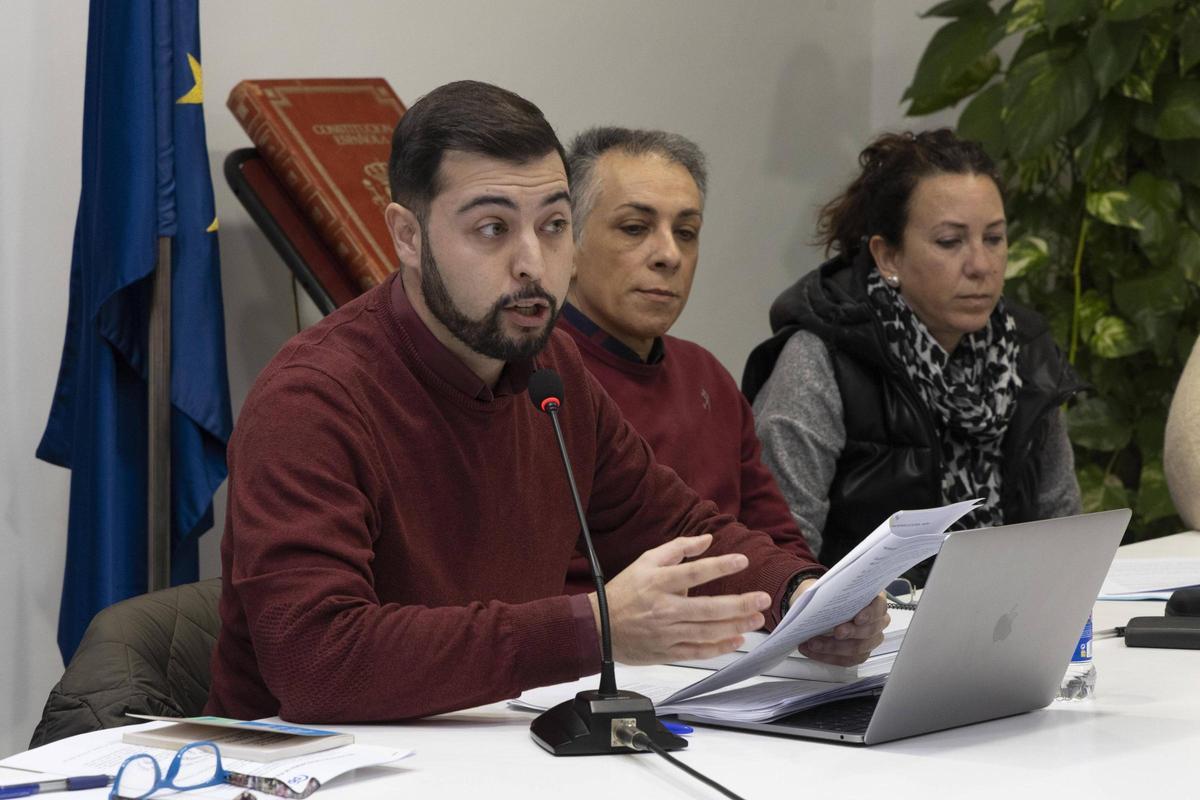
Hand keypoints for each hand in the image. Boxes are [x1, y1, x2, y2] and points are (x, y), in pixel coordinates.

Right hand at [594, 533, 770, 664]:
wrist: (599, 627)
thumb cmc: (625, 591)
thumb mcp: (646, 561)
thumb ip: (678, 549)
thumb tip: (707, 540)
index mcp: (658, 583)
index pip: (693, 573)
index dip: (720, 566)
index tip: (742, 561)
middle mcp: (663, 609)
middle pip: (707, 608)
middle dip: (739, 604)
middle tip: (762, 598)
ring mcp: (666, 633)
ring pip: (707, 632)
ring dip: (735, 625)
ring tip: (756, 618)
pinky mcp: (667, 651)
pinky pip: (698, 652)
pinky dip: (719, 648)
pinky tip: (736, 640)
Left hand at [795, 586, 889, 666]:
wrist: (822, 603)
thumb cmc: (830, 594)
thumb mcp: (828, 587)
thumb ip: (829, 591)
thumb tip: (820, 598)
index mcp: (873, 600)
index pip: (879, 606)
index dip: (870, 613)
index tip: (857, 618)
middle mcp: (876, 621)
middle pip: (870, 631)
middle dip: (851, 633)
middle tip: (836, 632)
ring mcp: (870, 639)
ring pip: (858, 649)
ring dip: (834, 648)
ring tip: (814, 643)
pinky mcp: (859, 653)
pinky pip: (848, 660)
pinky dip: (829, 656)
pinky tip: (814, 651)